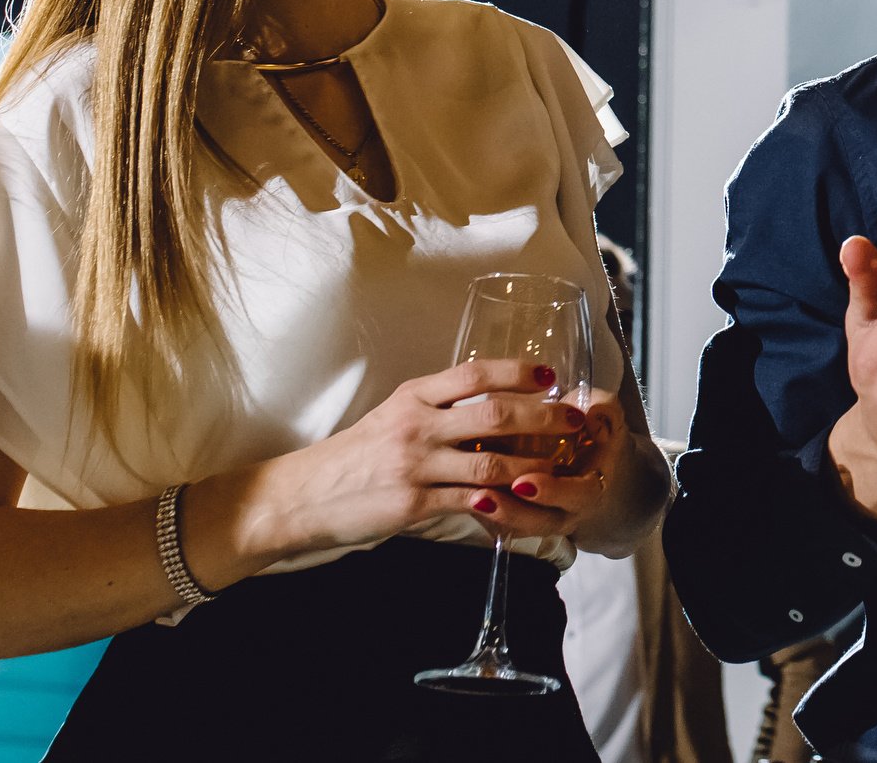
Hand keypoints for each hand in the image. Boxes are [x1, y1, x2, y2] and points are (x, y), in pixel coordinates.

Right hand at [251, 359, 574, 553]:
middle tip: (574, 420)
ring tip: (562, 467)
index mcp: (413, 396)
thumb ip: (434, 408)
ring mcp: (415, 465)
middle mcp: (416, 424)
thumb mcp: (391, 416)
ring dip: (534, 466)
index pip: (475, 373)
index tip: (551, 376)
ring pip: (491, 463)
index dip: (518, 372)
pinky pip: (470, 502)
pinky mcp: (413, 503)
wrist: (303, 496)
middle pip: (495, 414)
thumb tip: (485, 401)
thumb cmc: (353, 456)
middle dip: (544, 417)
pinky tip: (524, 504)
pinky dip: (502, 504)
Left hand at [479, 386, 658, 549]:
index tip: (524, 481)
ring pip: (518, 527)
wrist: (596, 468)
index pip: (577, 496)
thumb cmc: (597, 439)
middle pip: (541, 521)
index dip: (552, 491)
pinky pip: (502, 525)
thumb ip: (604, 414)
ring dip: (493, 513)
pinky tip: (462, 496)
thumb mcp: (607, 420)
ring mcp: (542, 518)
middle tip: (483, 496)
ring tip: (471, 498)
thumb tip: (590, 417)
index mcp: (593, 487)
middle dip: (512, 510)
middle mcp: (567, 510)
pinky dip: (484, 514)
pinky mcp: (520, 518)